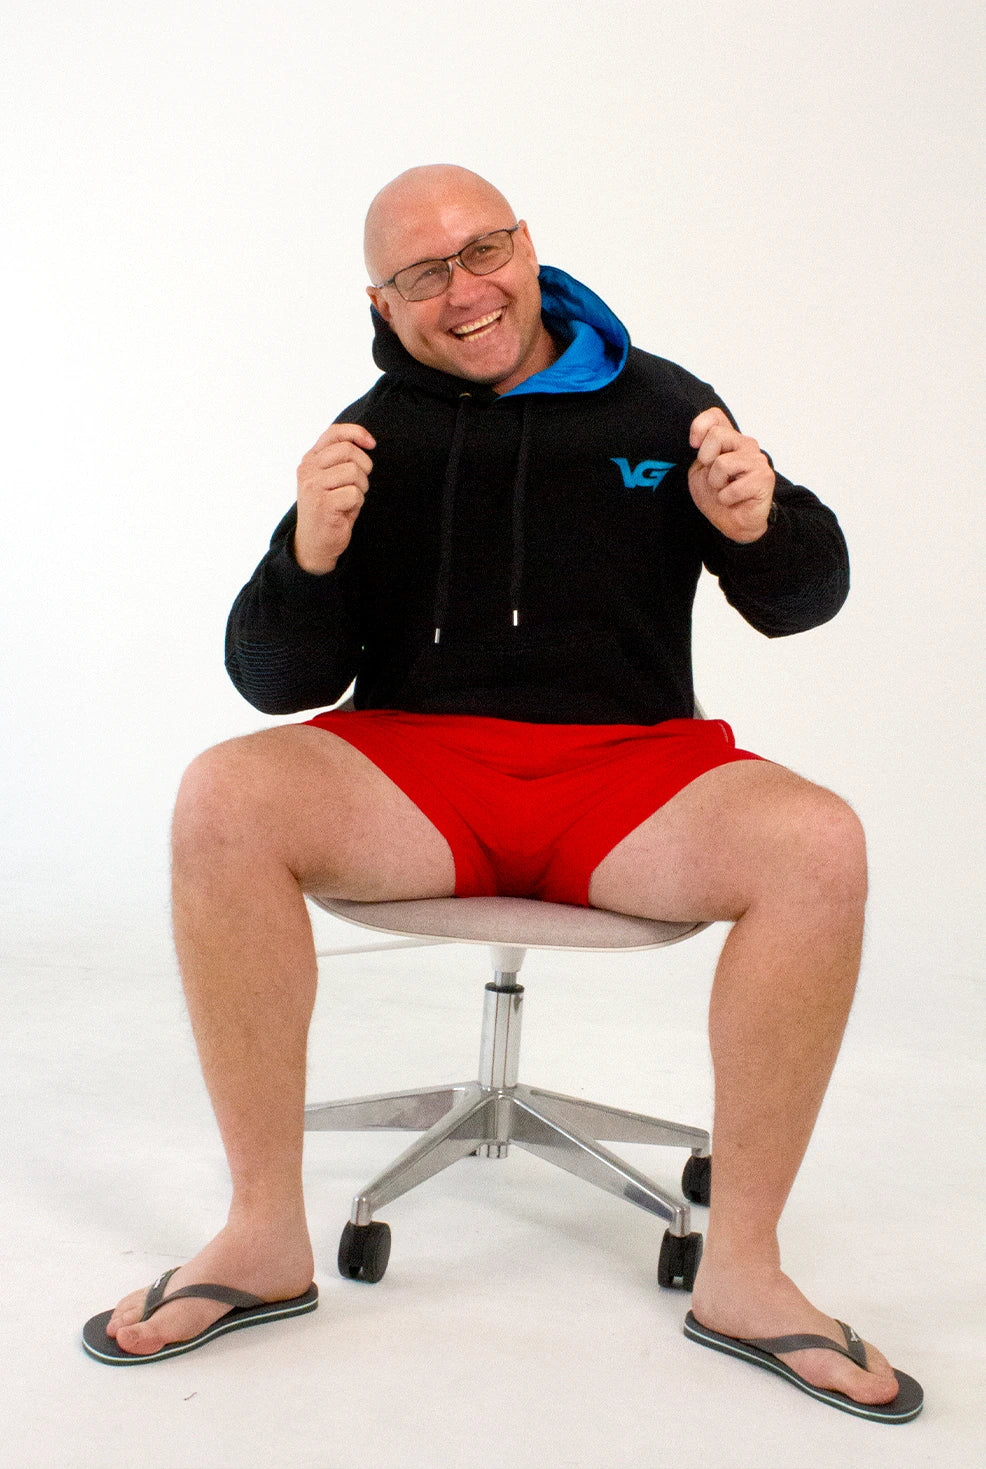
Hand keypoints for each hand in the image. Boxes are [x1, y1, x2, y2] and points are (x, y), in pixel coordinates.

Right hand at [294, 423, 375, 572]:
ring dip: (361, 488)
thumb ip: (342, 458)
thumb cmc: (330, 509)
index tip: (372, 444)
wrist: (315, 543)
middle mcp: (308, 470)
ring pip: (353, 472)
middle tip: (360, 483)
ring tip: (350, 500)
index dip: (357, 433)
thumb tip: (367, 441)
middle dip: (364, 466)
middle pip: (347, 450)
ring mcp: (312, 486)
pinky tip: (346, 512)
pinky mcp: (322, 504)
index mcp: (310, 459)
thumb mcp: (332, 478)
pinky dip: (357, 504)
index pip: (334, 433)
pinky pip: (354, 494)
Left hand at [688, 407, 774, 542]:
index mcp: (729, 440)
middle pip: (716, 435)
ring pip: (722, 463)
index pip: (715, 416)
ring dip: (716, 484)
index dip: (700, 426)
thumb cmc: (717, 497)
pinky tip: (735, 500)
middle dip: (706, 461)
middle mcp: (745, 444)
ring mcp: (757, 459)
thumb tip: (701, 441)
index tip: (694, 445)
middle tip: (715, 478)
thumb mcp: (698, 474)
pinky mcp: (764, 477)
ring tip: (725, 490)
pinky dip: (726, 499)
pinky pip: (731, 488)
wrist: (734, 524)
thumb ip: (700, 455)